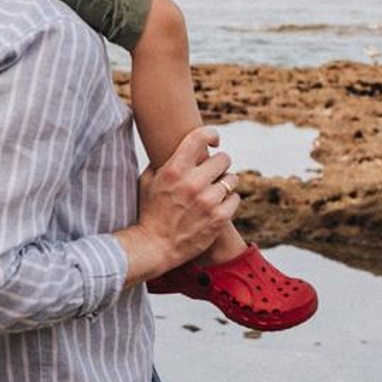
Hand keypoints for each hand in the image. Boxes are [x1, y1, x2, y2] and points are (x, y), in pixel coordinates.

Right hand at [126, 126, 238, 282]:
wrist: (154, 247)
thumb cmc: (149, 213)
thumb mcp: (147, 182)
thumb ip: (160, 162)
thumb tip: (168, 146)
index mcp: (174, 170)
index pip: (200, 137)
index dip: (211, 135)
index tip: (213, 141)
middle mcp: (192, 183)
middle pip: (223, 158)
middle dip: (219, 164)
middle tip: (213, 172)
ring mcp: (208, 201)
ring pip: (232, 179)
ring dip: (225, 183)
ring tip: (215, 191)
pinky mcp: (219, 218)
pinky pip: (235, 198)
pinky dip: (229, 201)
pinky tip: (219, 205)